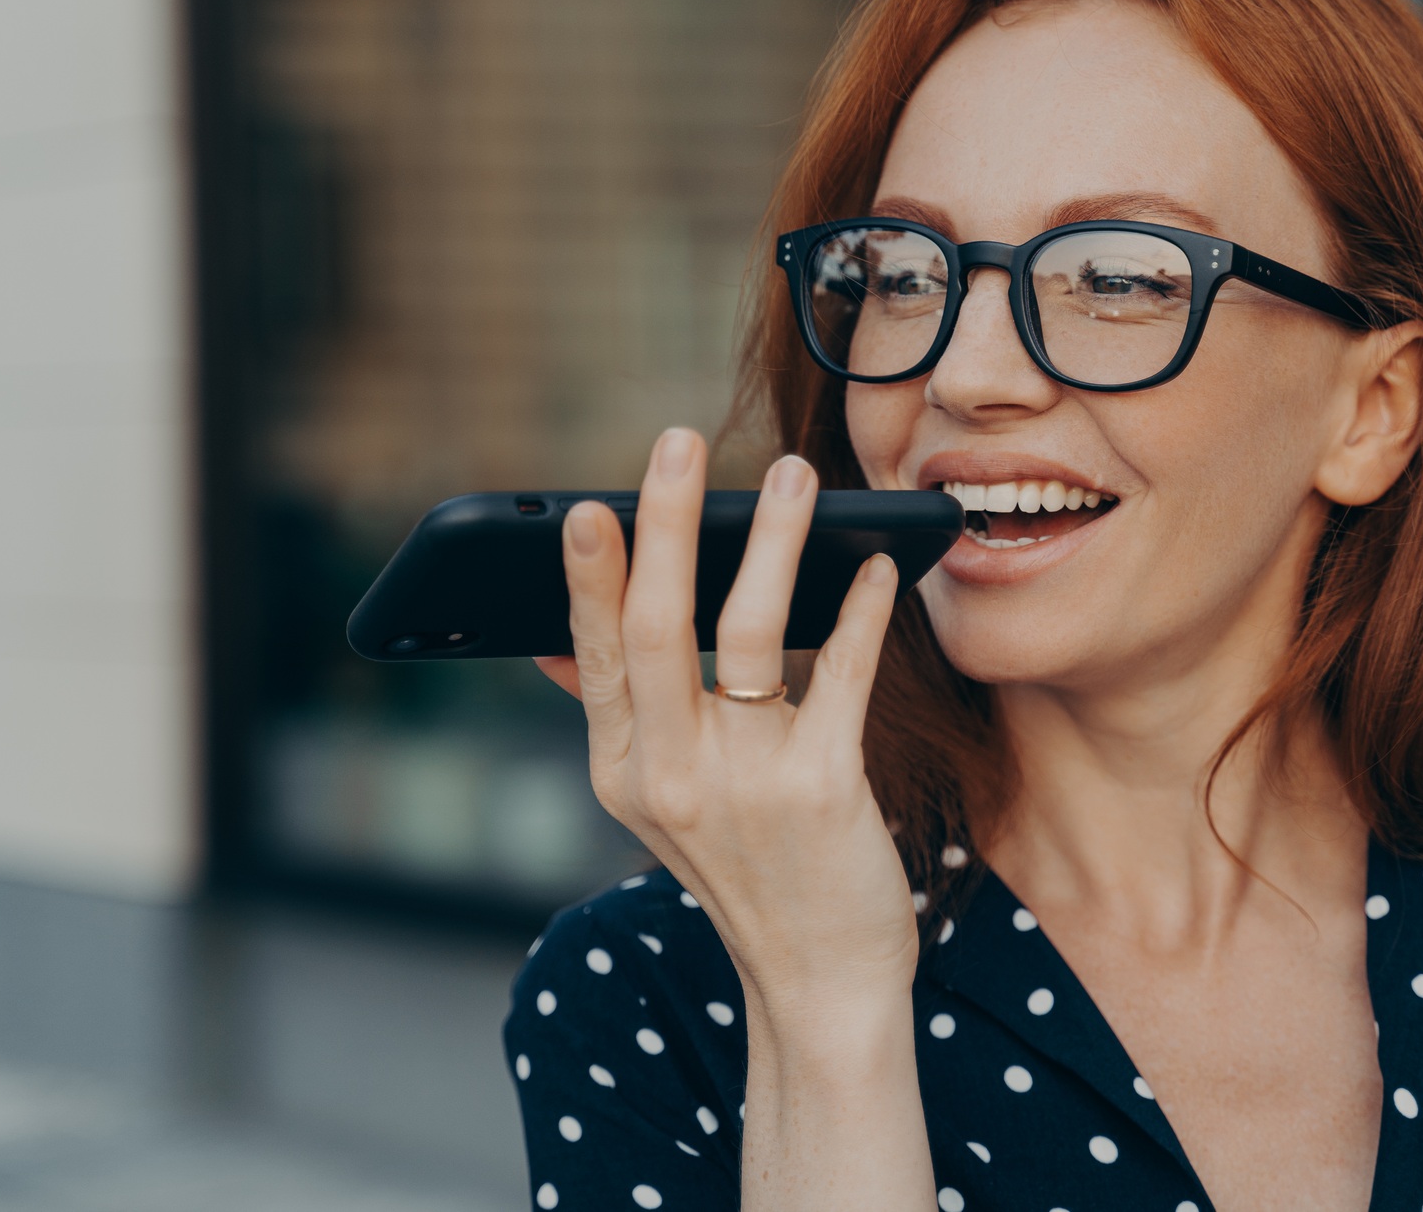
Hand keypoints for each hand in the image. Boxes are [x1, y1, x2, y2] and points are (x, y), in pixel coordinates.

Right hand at [534, 428, 917, 1022]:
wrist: (817, 979)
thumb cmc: (748, 871)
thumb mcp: (659, 807)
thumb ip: (618, 720)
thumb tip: (549, 645)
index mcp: (624, 770)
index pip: (597, 654)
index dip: (590, 577)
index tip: (587, 506)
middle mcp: (672, 774)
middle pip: (657, 625)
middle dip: (663, 525)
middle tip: (674, 443)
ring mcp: (746, 781)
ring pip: (746, 631)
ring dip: (768, 541)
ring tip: (790, 476)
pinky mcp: (823, 786)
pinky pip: (838, 672)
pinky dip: (857, 610)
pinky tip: (874, 567)